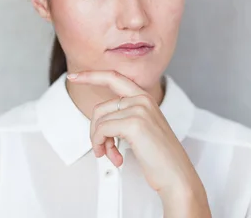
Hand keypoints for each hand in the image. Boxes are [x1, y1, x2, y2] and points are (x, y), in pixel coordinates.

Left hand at [66, 70, 200, 196]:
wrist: (176, 174)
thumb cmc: (160, 156)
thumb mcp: (143, 128)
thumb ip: (125, 116)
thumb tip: (99, 120)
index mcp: (145, 98)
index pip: (114, 77)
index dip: (91, 75)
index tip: (74, 76)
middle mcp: (142, 99)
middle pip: (101, 108)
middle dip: (95, 131)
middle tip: (102, 148)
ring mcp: (139, 109)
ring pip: (100, 121)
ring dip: (100, 142)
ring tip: (111, 155)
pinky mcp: (134, 124)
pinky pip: (102, 130)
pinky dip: (102, 145)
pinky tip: (115, 158)